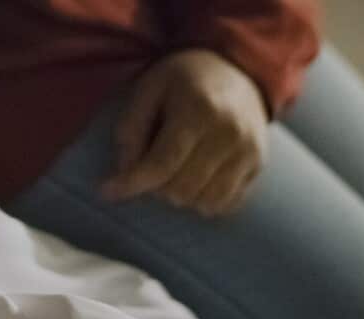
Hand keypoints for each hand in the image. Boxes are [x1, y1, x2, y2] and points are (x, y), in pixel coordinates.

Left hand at [103, 49, 268, 216]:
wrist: (238, 68)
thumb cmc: (183, 80)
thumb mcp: (148, 89)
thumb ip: (130, 130)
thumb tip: (123, 174)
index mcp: (199, 111)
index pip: (162, 164)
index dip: (131, 183)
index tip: (106, 192)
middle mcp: (230, 134)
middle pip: (180, 190)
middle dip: (155, 186)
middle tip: (150, 165)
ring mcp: (249, 151)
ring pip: (202, 203)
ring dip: (178, 195)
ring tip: (174, 168)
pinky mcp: (258, 164)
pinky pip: (223, 204)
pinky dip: (202, 200)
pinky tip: (195, 176)